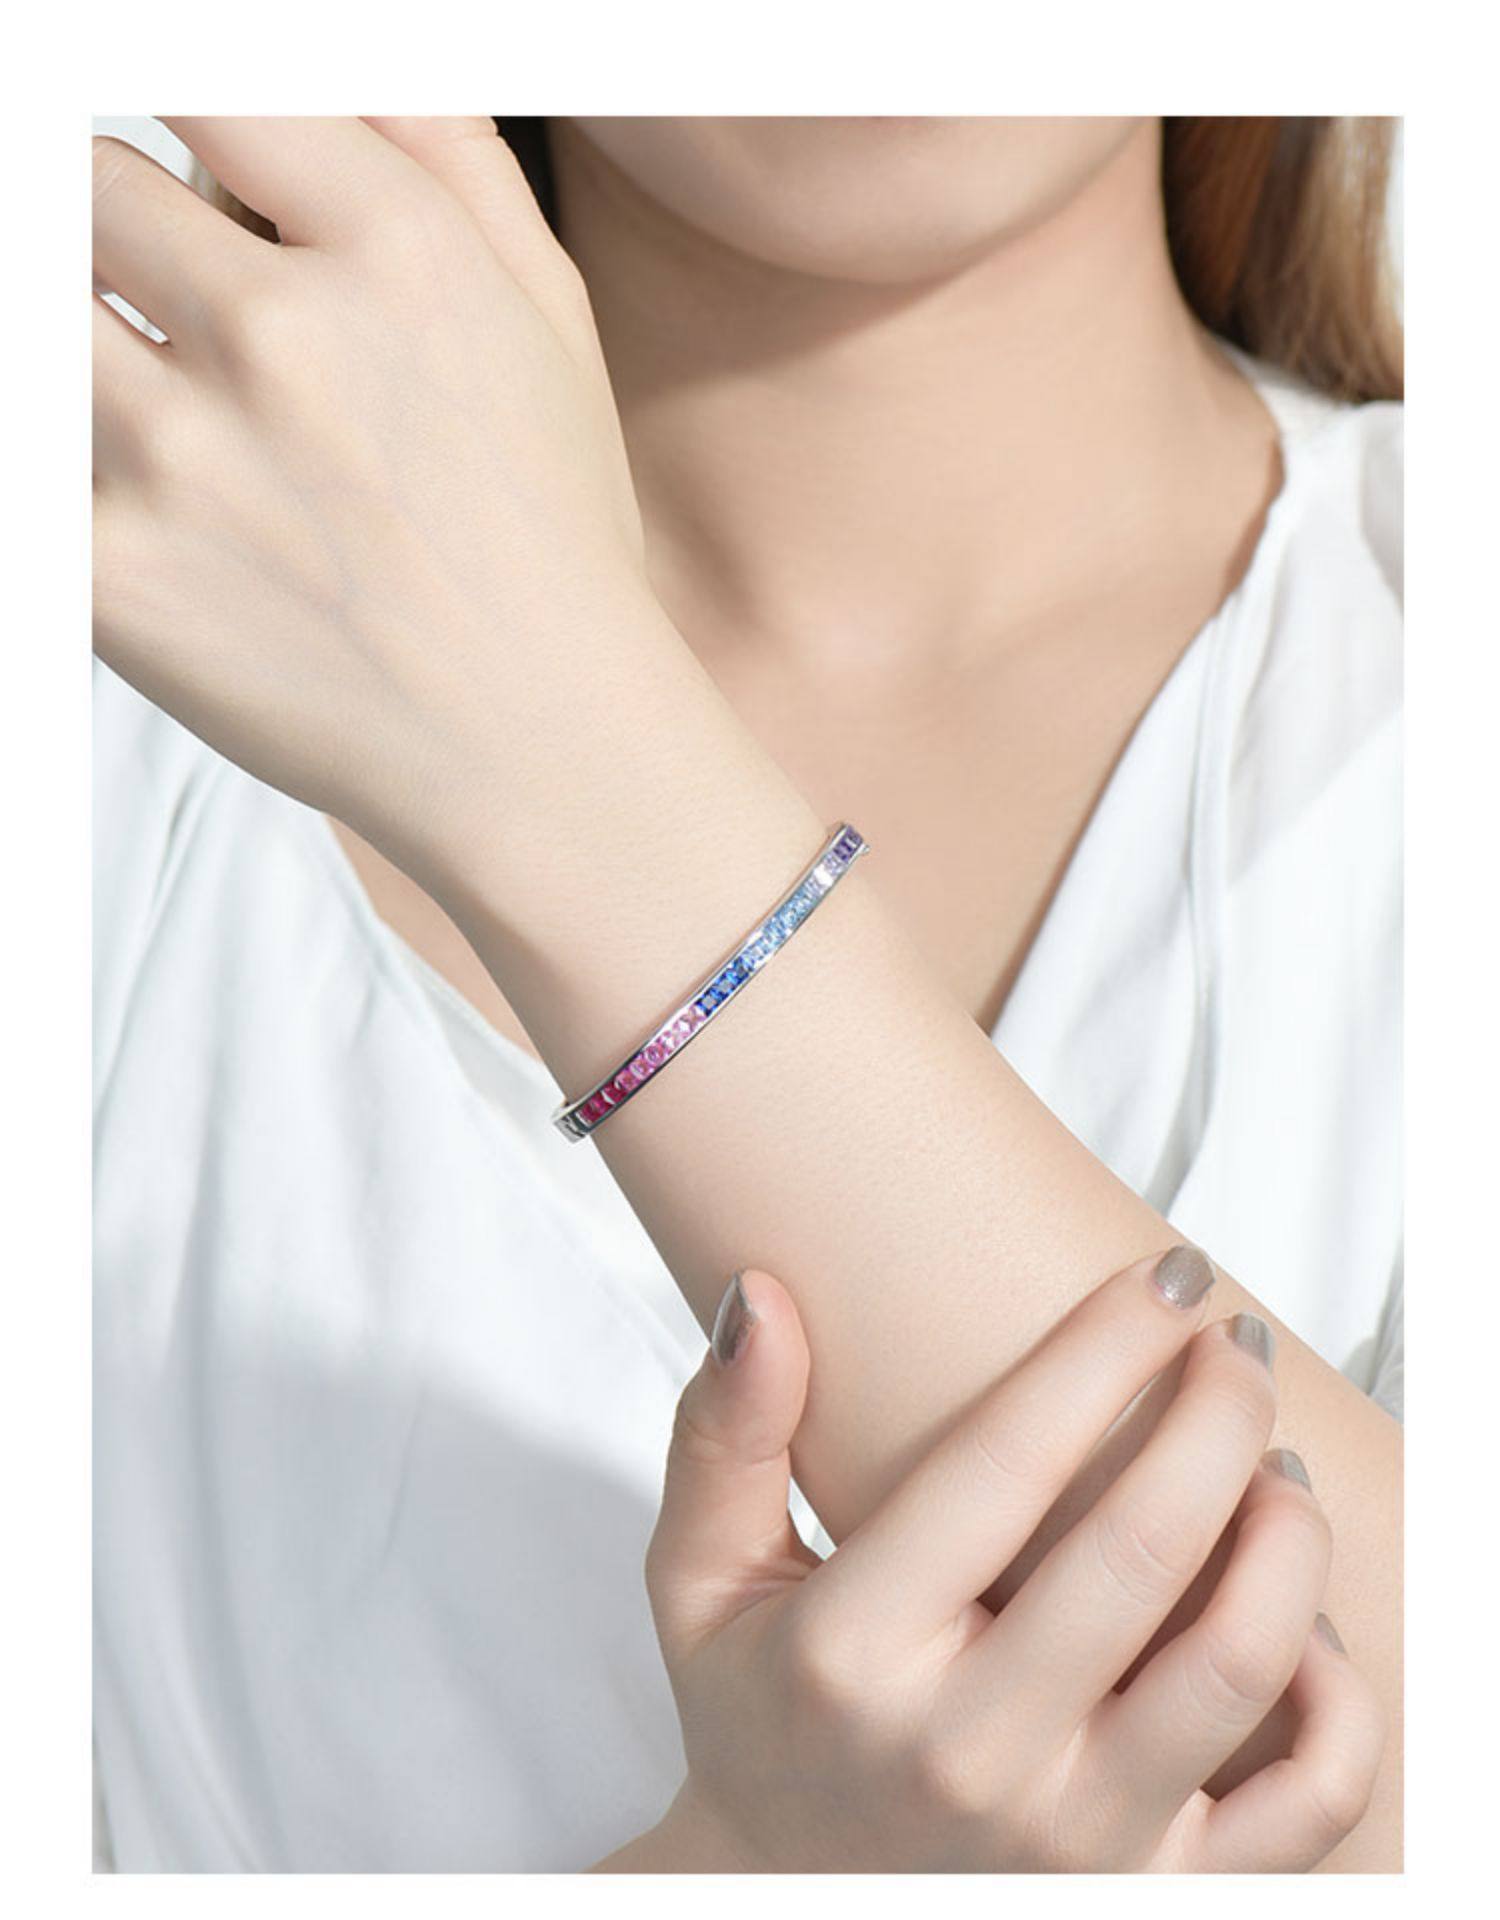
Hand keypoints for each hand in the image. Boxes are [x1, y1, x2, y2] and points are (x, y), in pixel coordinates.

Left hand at [92, 117, 668, 887]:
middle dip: (119, 240)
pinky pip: (23, 450)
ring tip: (184, 431)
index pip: (206, 75)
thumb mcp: (544, 316)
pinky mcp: (110, 576)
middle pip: (85, 179)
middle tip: (186, 327)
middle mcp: (285, 337)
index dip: (173, 117)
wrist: (539, 754)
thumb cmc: (547, 536)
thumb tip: (340, 49)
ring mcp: (185, 458)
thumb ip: (444, 144)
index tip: (175, 180)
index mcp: (400, 250)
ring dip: (87, 347)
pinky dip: (71, 463)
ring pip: (38, 302)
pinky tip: (163, 508)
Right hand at [622, 1253, 1382, 1872]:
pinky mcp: (1151, 1897)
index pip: (1006, 1464)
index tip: (1162, 1273)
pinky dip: (1341, 1698)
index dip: (1103, 1347)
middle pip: (1144, 1546)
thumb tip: (758, 1302)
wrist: (785, 1908)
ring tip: (1275, 1458)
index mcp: (854, 1653)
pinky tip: (1306, 1621)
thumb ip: (725, 1438)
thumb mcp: (700, 1582)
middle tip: (1232, 1343)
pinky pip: (1305, 1803)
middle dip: (1216, 1409)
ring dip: (1286, 1531)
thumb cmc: (759, 1718)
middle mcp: (971, 1752)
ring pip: (1243, 1662)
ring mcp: (1073, 1840)